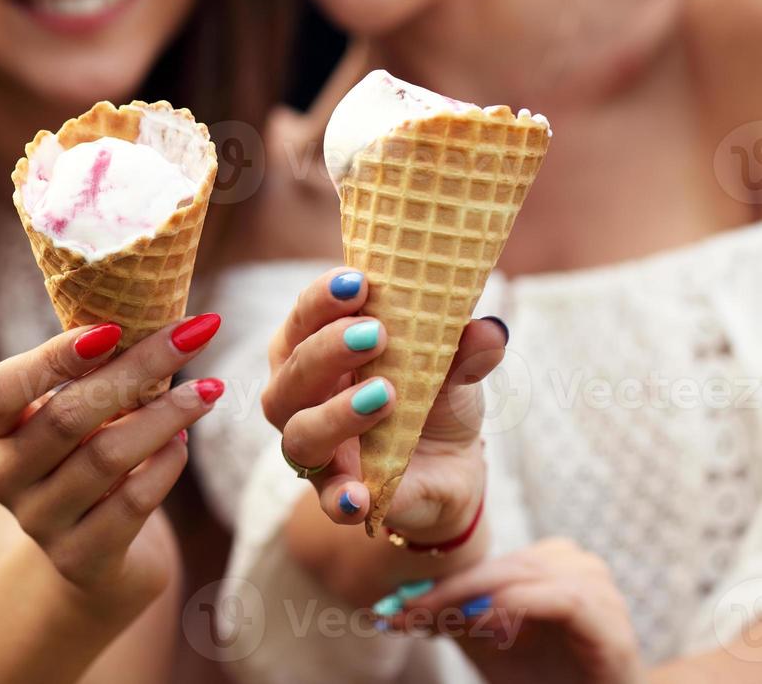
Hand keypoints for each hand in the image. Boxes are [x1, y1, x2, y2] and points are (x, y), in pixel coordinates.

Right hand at [0, 316, 225, 601]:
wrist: (93, 555)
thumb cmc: (88, 456)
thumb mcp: (76, 412)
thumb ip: (93, 372)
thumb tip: (158, 318)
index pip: (2, 389)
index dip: (53, 358)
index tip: (114, 327)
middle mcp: (2, 475)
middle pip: (69, 415)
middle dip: (138, 369)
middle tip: (194, 335)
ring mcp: (37, 522)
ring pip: (106, 457)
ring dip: (166, 416)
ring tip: (209, 390)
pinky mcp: (78, 559)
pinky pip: (131, 503)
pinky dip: (165, 466)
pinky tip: (183, 443)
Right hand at [262, 267, 506, 542]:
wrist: (450, 465)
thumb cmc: (428, 396)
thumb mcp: (450, 366)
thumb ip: (462, 349)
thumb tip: (488, 331)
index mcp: (313, 348)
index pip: (304, 317)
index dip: (322, 299)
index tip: (358, 281)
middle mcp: (299, 396)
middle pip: (293, 372)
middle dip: (329, 349)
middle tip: (374, 333)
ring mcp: (314, 448)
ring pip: (301, 433)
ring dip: (337, 413)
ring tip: (384, 396)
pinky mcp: (335, 494)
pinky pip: (326, 499)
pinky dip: (340, 497)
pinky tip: (359, 496)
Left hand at [388, 539, 644, 683]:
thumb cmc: (543, 678)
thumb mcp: (486, 644)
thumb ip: (452, 618)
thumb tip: (395, 607)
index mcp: (549, 562)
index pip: (487, 563)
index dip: (441, 583)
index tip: (397, 606)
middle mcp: (577, 566)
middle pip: (502, 566)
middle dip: (449, 591)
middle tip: (407, 613)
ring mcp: (600, 589)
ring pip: (527, 573)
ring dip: (476, 596)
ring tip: (441, 620)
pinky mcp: (611, 620)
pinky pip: (563, 599)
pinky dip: (519, 607)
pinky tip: (487, 625)